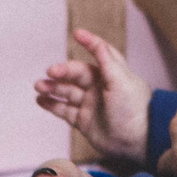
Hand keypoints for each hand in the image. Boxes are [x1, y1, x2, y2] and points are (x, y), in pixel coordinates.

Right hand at [35, 29, 151, 162]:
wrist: (137, 143)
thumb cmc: (134, 110)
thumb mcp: (121, 81)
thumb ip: (107, 62)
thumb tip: (98, 42)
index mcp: (112, 74)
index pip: (100, 53)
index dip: (90, 42)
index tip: (77, 33)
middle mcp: (100, 88)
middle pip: (77, 74)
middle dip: (62, 71)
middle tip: (50, 72)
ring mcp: (91, 104)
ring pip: (67, 91)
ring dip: (52, 87)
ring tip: (39, 86)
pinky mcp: (84, 121)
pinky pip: (64, 110)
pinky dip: (52, 104)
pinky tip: (40, 100)